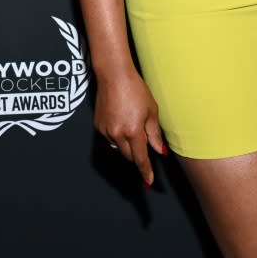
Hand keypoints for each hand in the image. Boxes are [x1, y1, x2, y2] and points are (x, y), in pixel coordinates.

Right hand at [95, 69, 166, 185]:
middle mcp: (117, 134)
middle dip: (138, 154)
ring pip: (119, 147)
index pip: (140, 158)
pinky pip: (110, 137)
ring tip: (133, 122)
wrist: (114, 76)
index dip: (145, 171)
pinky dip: (118, 134)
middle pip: (129, 155)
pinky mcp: (98, 126)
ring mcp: (105, 131)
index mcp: (133, 131)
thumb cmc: (136, 89)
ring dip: (127, 143)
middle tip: (144, 142)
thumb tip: (158, 150)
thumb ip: (154, 133)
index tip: (148, 181)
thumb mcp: (151, 110)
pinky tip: (122, 119)